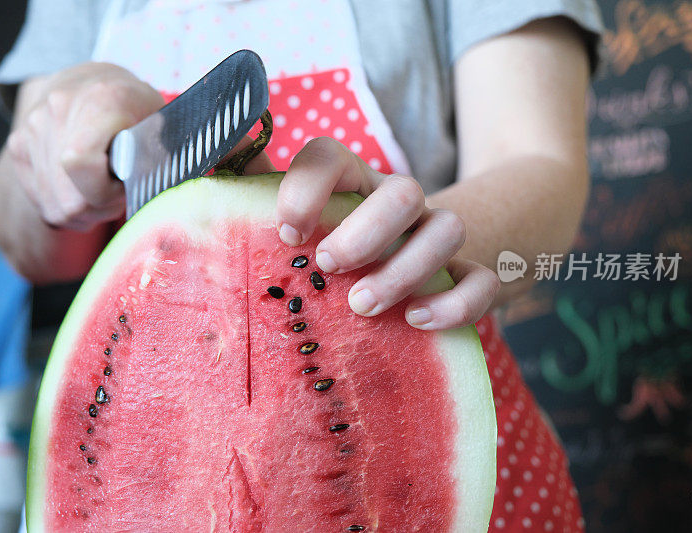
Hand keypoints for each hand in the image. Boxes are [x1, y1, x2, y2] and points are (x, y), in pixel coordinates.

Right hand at [6, 62, 164, 230]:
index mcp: (101, 99)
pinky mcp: (18, 148)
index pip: (80, 163)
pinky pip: (44, 204)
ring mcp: (32, 129)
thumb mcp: (162, 123)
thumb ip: (161, 154)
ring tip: (104, 186)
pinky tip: (83, 187)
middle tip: (119, 189)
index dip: (109, 190)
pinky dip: (68, 206)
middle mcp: (57, 109)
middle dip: (101, 206)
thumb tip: (150, 185)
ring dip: (86, 210)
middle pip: (70, 199)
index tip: (127, 181)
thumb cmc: (135, 109)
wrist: (90, 82)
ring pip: (57, 207)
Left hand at [276, 138, 499, 329]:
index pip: (333, 155)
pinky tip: (417, 322)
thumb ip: (257, 200)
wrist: (419, 266)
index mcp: (352, 185)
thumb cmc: (338, 252)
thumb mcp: (300, 229)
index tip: (287, 233)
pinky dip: (456, 302)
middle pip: (403, 190)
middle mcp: (398, 205)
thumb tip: (209, 180)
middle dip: (366, 231)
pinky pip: (482, 280)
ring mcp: (437, 238)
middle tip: (329, 268)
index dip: (309, 186)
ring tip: (362, 306)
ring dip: (404, 269)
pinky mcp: (470, 275)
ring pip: (447, 229)